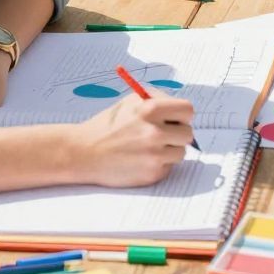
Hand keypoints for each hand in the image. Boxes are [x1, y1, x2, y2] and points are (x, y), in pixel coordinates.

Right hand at [76, 95, 193, 186]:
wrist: (85, 152)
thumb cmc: (108, 125)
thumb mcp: (130, 102)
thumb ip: (158, 100)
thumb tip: (181, 110)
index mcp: (151, 109)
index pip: (188, 110)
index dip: (183, 115)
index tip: (176, 119)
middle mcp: (155, 132)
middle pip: (188, 134)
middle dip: (177, 134)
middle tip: (163, 135)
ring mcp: (154, 155)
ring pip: (181, 152)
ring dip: (170, 150)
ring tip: (149, 148)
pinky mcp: (152, 174)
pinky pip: (169, 167)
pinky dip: (159, 164)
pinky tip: (141, 160)